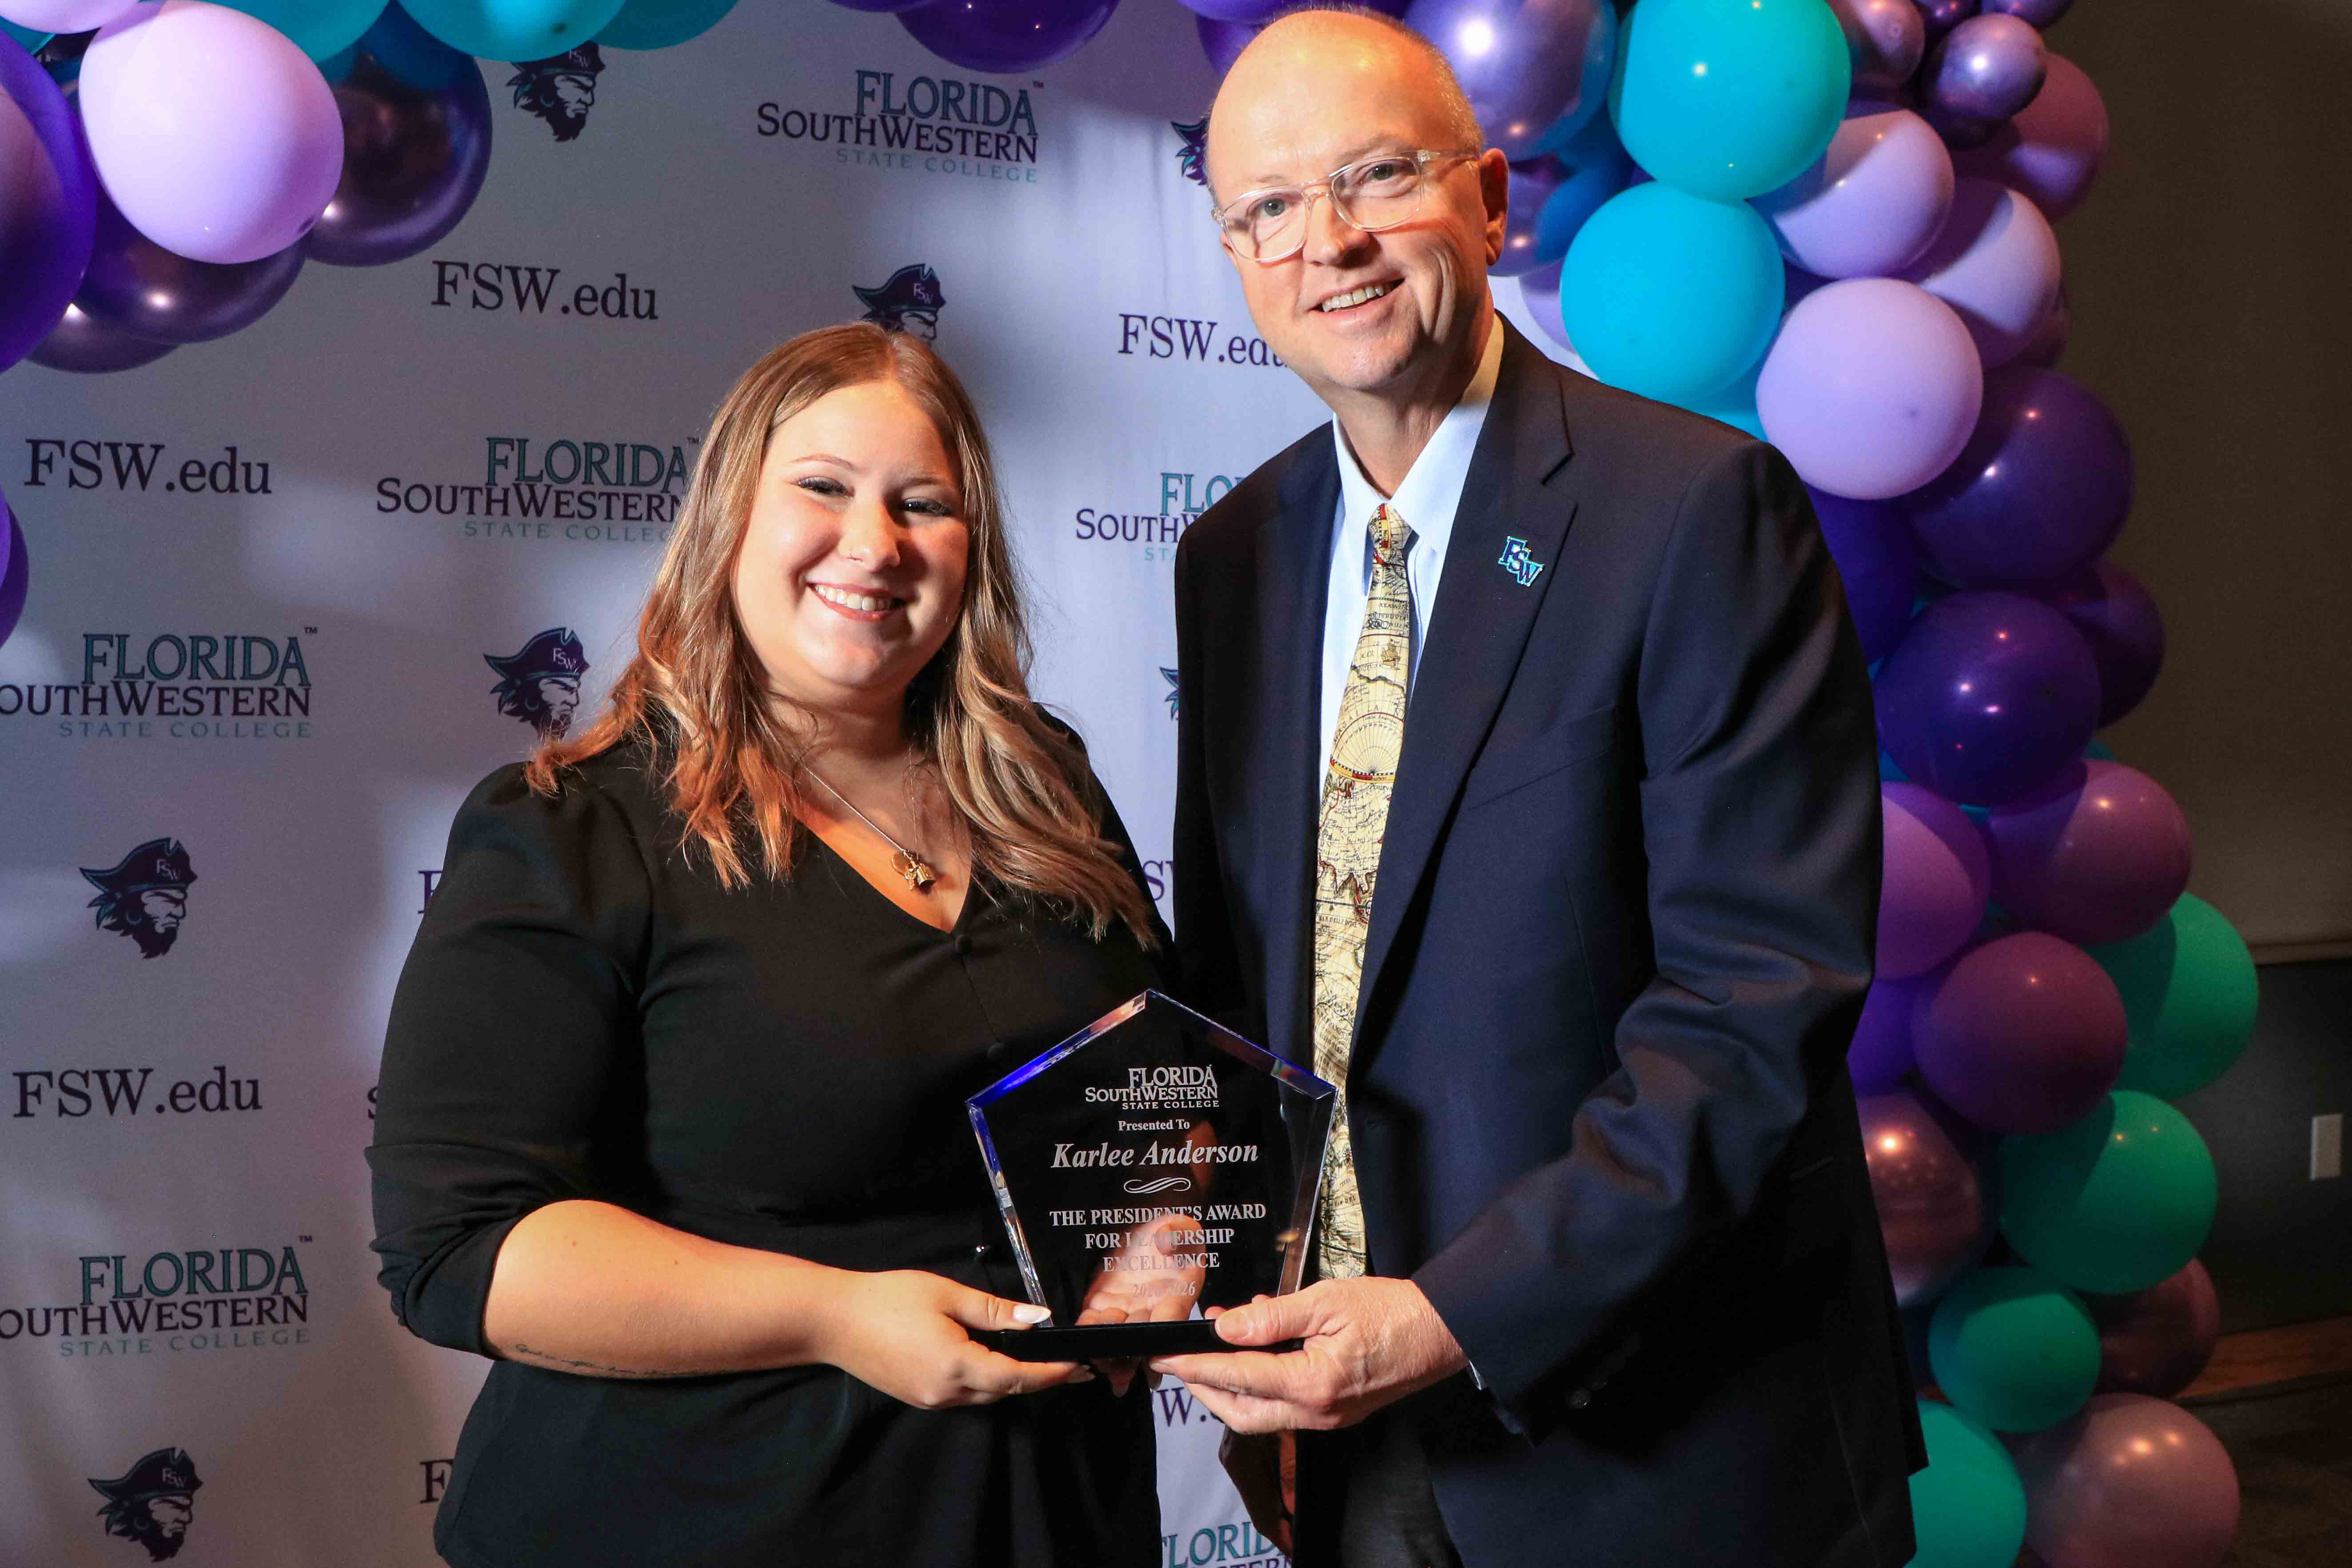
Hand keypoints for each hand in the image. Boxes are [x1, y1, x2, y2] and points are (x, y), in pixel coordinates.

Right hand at [820, 1269, 1091, 1408]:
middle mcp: (945, 1392)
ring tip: (1037, 1361)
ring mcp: (929, 1399)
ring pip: (984, 1396)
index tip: (1078, 1365)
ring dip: (1010, 1381)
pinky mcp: (917, 1396)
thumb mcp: (946, 1294)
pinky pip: (962, 1395)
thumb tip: (1038, 1319)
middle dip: (1037, 1379)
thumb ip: (994, 1310)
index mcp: (956, 1365)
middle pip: (1004, 1391)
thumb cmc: (887, 1299)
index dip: (1051, 1373)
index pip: (1017, 1377)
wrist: (833, 1321)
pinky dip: (984, 1382)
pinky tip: (992, 1363)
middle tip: (1068, 1364)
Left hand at [1076, 1213, 1206, 1395]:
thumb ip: (1177, 1233)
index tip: (1151, 1349)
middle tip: (1120, 1377)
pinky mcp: (1102, 1303)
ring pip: (1118, 1337)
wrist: (1146, 1224)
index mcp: (1177, 1293)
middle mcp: (1152, 1308)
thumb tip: (1165, 1240)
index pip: (1170, 1317)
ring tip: (1100, 1367)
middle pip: (1143, 1339)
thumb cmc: (1169, 1229)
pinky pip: (1094, 1323)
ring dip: (1110, 1355)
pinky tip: (1082, 1349)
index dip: (1160, 1332)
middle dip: (1131, 1358)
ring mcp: (1126, 1308)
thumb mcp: (1182, 1226)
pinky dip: (1089, 1336)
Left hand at [1146, 1278, 1467, 1432]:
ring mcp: (1328, 1416)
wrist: (1442, 1330)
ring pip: (1261, 1414)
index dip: (1196, 1366)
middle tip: (1180, 1360)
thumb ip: (1272, 1317)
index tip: (1166, 1356)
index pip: (1238, 1379)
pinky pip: (1286, 1404)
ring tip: (1217, 1347)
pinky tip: (1259, 1347)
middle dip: (1204, 1388)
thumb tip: (1227, 1327)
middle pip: (1241, 1412)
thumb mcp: (1327, 1301)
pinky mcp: (1336, 1411)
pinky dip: (1262, 1382)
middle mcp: (1318, 1411)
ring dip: (1231, 1386)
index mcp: (1313, 1384)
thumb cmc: (1392, 1311)